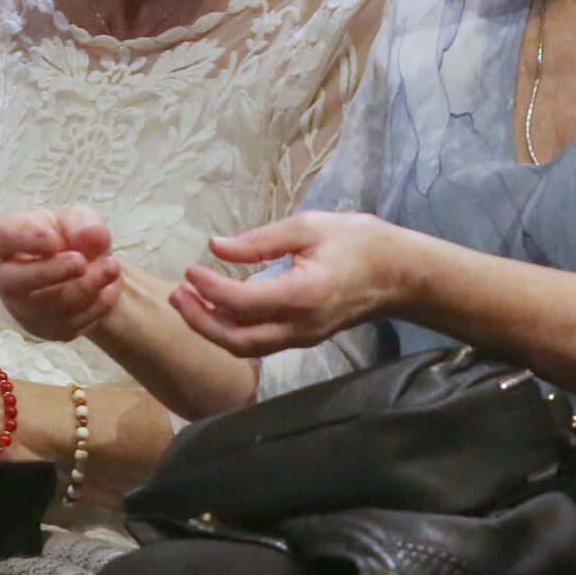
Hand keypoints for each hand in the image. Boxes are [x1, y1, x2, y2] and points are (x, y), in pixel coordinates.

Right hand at [0, 206, 123, 341]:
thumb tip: (91, 237)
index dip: (27, 239)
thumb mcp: (78, 218)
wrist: (86, 269)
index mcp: (5, 240)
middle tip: (82, 261)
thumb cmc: (70, 237)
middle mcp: (5, 277)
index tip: (55, 239)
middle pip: (12, 283)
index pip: (1, 237)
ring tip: (111, 267)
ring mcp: (23, 309)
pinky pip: (70, 324)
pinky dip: (97, 305)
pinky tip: (110, 286)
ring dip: (86, 287)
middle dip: (53, 272)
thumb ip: (84, 222)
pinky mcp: (47, 330)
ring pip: (48, 307)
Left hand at [169, 212, 408, 357]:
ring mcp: (302, 338)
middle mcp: (300, 326)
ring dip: (211, 328)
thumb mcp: (309, 227)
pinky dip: (231, 330)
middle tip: (176, 293)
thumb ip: (260, 240)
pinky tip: (216, 307)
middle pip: (236, 340)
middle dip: (199, 321)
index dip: (209, 288)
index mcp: (303, 294)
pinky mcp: (303, 339)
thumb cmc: (358, 242)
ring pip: (245, 348)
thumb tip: (216, 246)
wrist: (399, 274)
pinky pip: (259, 344)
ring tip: (188, 300)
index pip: (242, 302)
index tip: (191, 268)